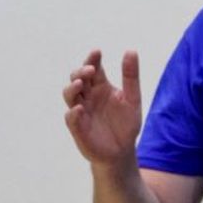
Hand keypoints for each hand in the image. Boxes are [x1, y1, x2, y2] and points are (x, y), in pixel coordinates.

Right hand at [63, 49, 141, 166]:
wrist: (123, 151)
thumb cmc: (126, 124)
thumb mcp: (133, 99)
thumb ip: (131, 77)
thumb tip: (131, 51)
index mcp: (100, 87)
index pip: (93, 68)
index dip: (92, 59)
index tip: (97, 52)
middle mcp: (88, 97)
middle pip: (77, 78)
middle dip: (80, 72)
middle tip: (90, 69)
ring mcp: (81, 112)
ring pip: (69, 96)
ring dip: (72, 88)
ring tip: (80, 83)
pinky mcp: (78, 129)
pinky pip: (71, 119)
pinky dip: (73, 113)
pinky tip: (79, 108)